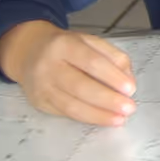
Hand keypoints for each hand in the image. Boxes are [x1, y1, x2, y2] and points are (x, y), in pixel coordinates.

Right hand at [0, 20, 136, 127]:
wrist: (28, 51)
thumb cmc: (66, 47)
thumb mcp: (89, 41)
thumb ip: (112, 56)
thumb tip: (128, 81)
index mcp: (64, 44)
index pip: (91, 62)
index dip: (112, 77)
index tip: (131, 89)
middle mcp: (49, 66)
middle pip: (80, 87)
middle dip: (107, 100)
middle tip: (129, 108)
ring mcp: (41, 86)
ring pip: (71, 105)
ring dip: (98, 115)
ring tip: (119, 119)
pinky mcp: (39, 102)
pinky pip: (65, 113)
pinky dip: (87, 118)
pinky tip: (102, 119)